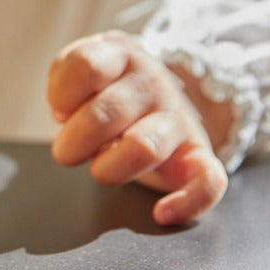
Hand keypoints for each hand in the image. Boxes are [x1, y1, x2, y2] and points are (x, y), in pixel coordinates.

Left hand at [46, 29, 228, 226]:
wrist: (156, 96)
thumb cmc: (107, 90)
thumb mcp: (82, 71)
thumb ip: (65, 81)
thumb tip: (65, 114)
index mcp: (120, 56)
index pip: (86, 65)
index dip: (62, 95)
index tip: (60, 110)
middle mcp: (153, 84)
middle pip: (106, 113)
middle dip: (74, 141)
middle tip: (69, 150)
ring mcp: (178, 119)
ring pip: (144, 147)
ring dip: (109, 168)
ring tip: (100, 168)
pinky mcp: (198, 155)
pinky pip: (209, 181)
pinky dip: (187, 202)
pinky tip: (162, 212)